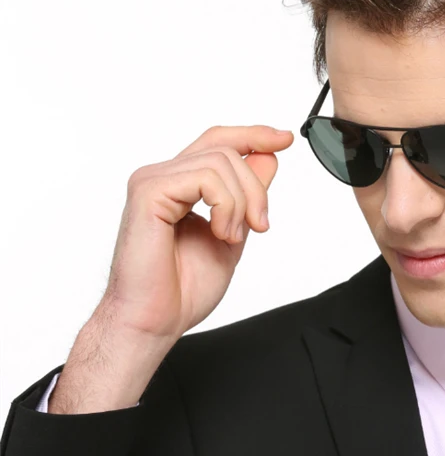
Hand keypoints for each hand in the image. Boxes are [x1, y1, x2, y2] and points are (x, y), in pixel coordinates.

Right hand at [98, 124, 293, 341]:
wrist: (155, 320)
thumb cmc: (183, 289)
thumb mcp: (232, 234)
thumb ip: (246, 198)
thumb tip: (267, 158)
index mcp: (178, 185)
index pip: (217, 142)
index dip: (253, 135)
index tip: (285, 140)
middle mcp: (162, 177)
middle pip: (225, 149)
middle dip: (256, 187)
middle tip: (260, 226)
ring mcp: (152, 181)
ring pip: (220, 160)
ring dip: (241, 202)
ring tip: (231, 236)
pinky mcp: (148, 192)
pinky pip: (204, 177)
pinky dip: (225, 206)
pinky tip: (219, 233)